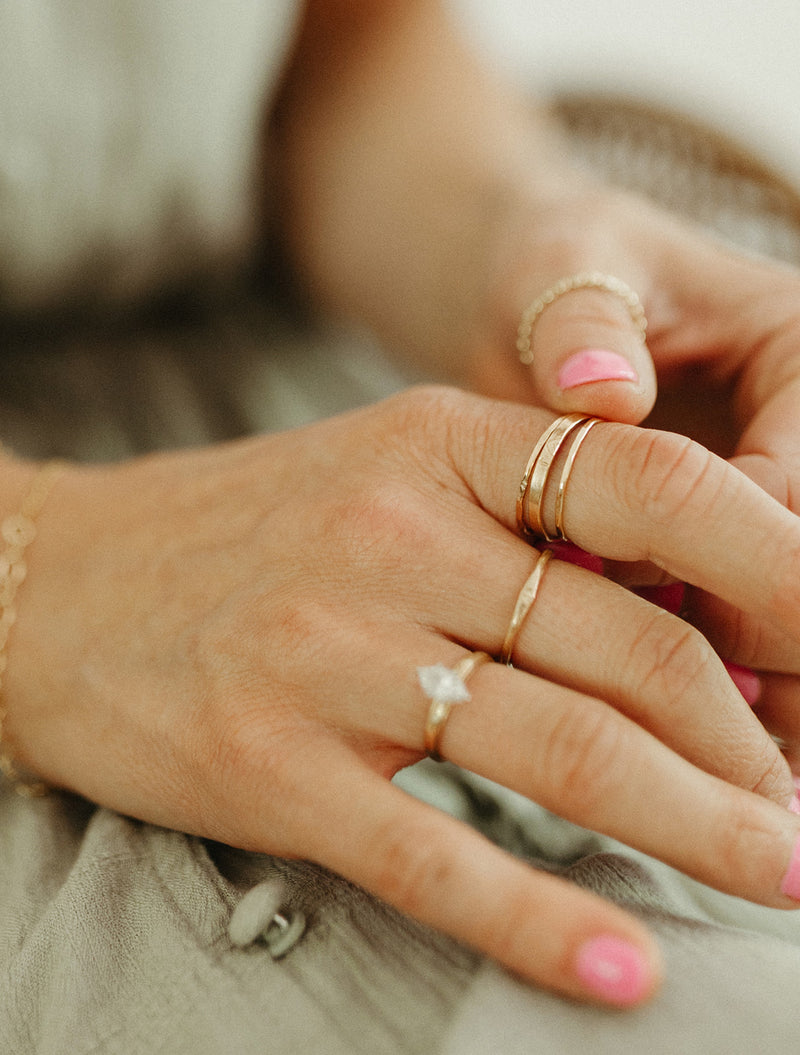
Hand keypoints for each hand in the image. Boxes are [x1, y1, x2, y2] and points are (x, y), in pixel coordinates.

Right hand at [6, 387, 799, 1006]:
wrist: (56, 580)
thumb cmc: (246, 531)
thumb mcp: (388, 476)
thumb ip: (523, 528)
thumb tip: (679, 608)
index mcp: (440, 444)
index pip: (655, 489)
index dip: (781, 565)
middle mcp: (396, 534)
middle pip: (630, 643)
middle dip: (754, 737)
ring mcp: (329, 649)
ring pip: (559, 750)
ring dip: (692, 827)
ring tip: (780, 875)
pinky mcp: (269, 762)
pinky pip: (437, 852)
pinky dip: (542, 916)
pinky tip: (620, 967)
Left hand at [467, 183, 799, 762]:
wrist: (526, 297)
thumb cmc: (546, 267)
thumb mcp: (560, 269)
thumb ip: (581, 324)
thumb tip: (601, 391)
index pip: (787, 485)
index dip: (752, 568)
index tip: (685, 632)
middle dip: (777, 653)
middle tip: (747, 763)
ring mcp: (766, 490)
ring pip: (786, 615)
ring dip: (769, 702)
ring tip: (745, 794)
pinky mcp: (721, 541)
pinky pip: (747, 627)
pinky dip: (731, 695)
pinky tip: (704, 763)